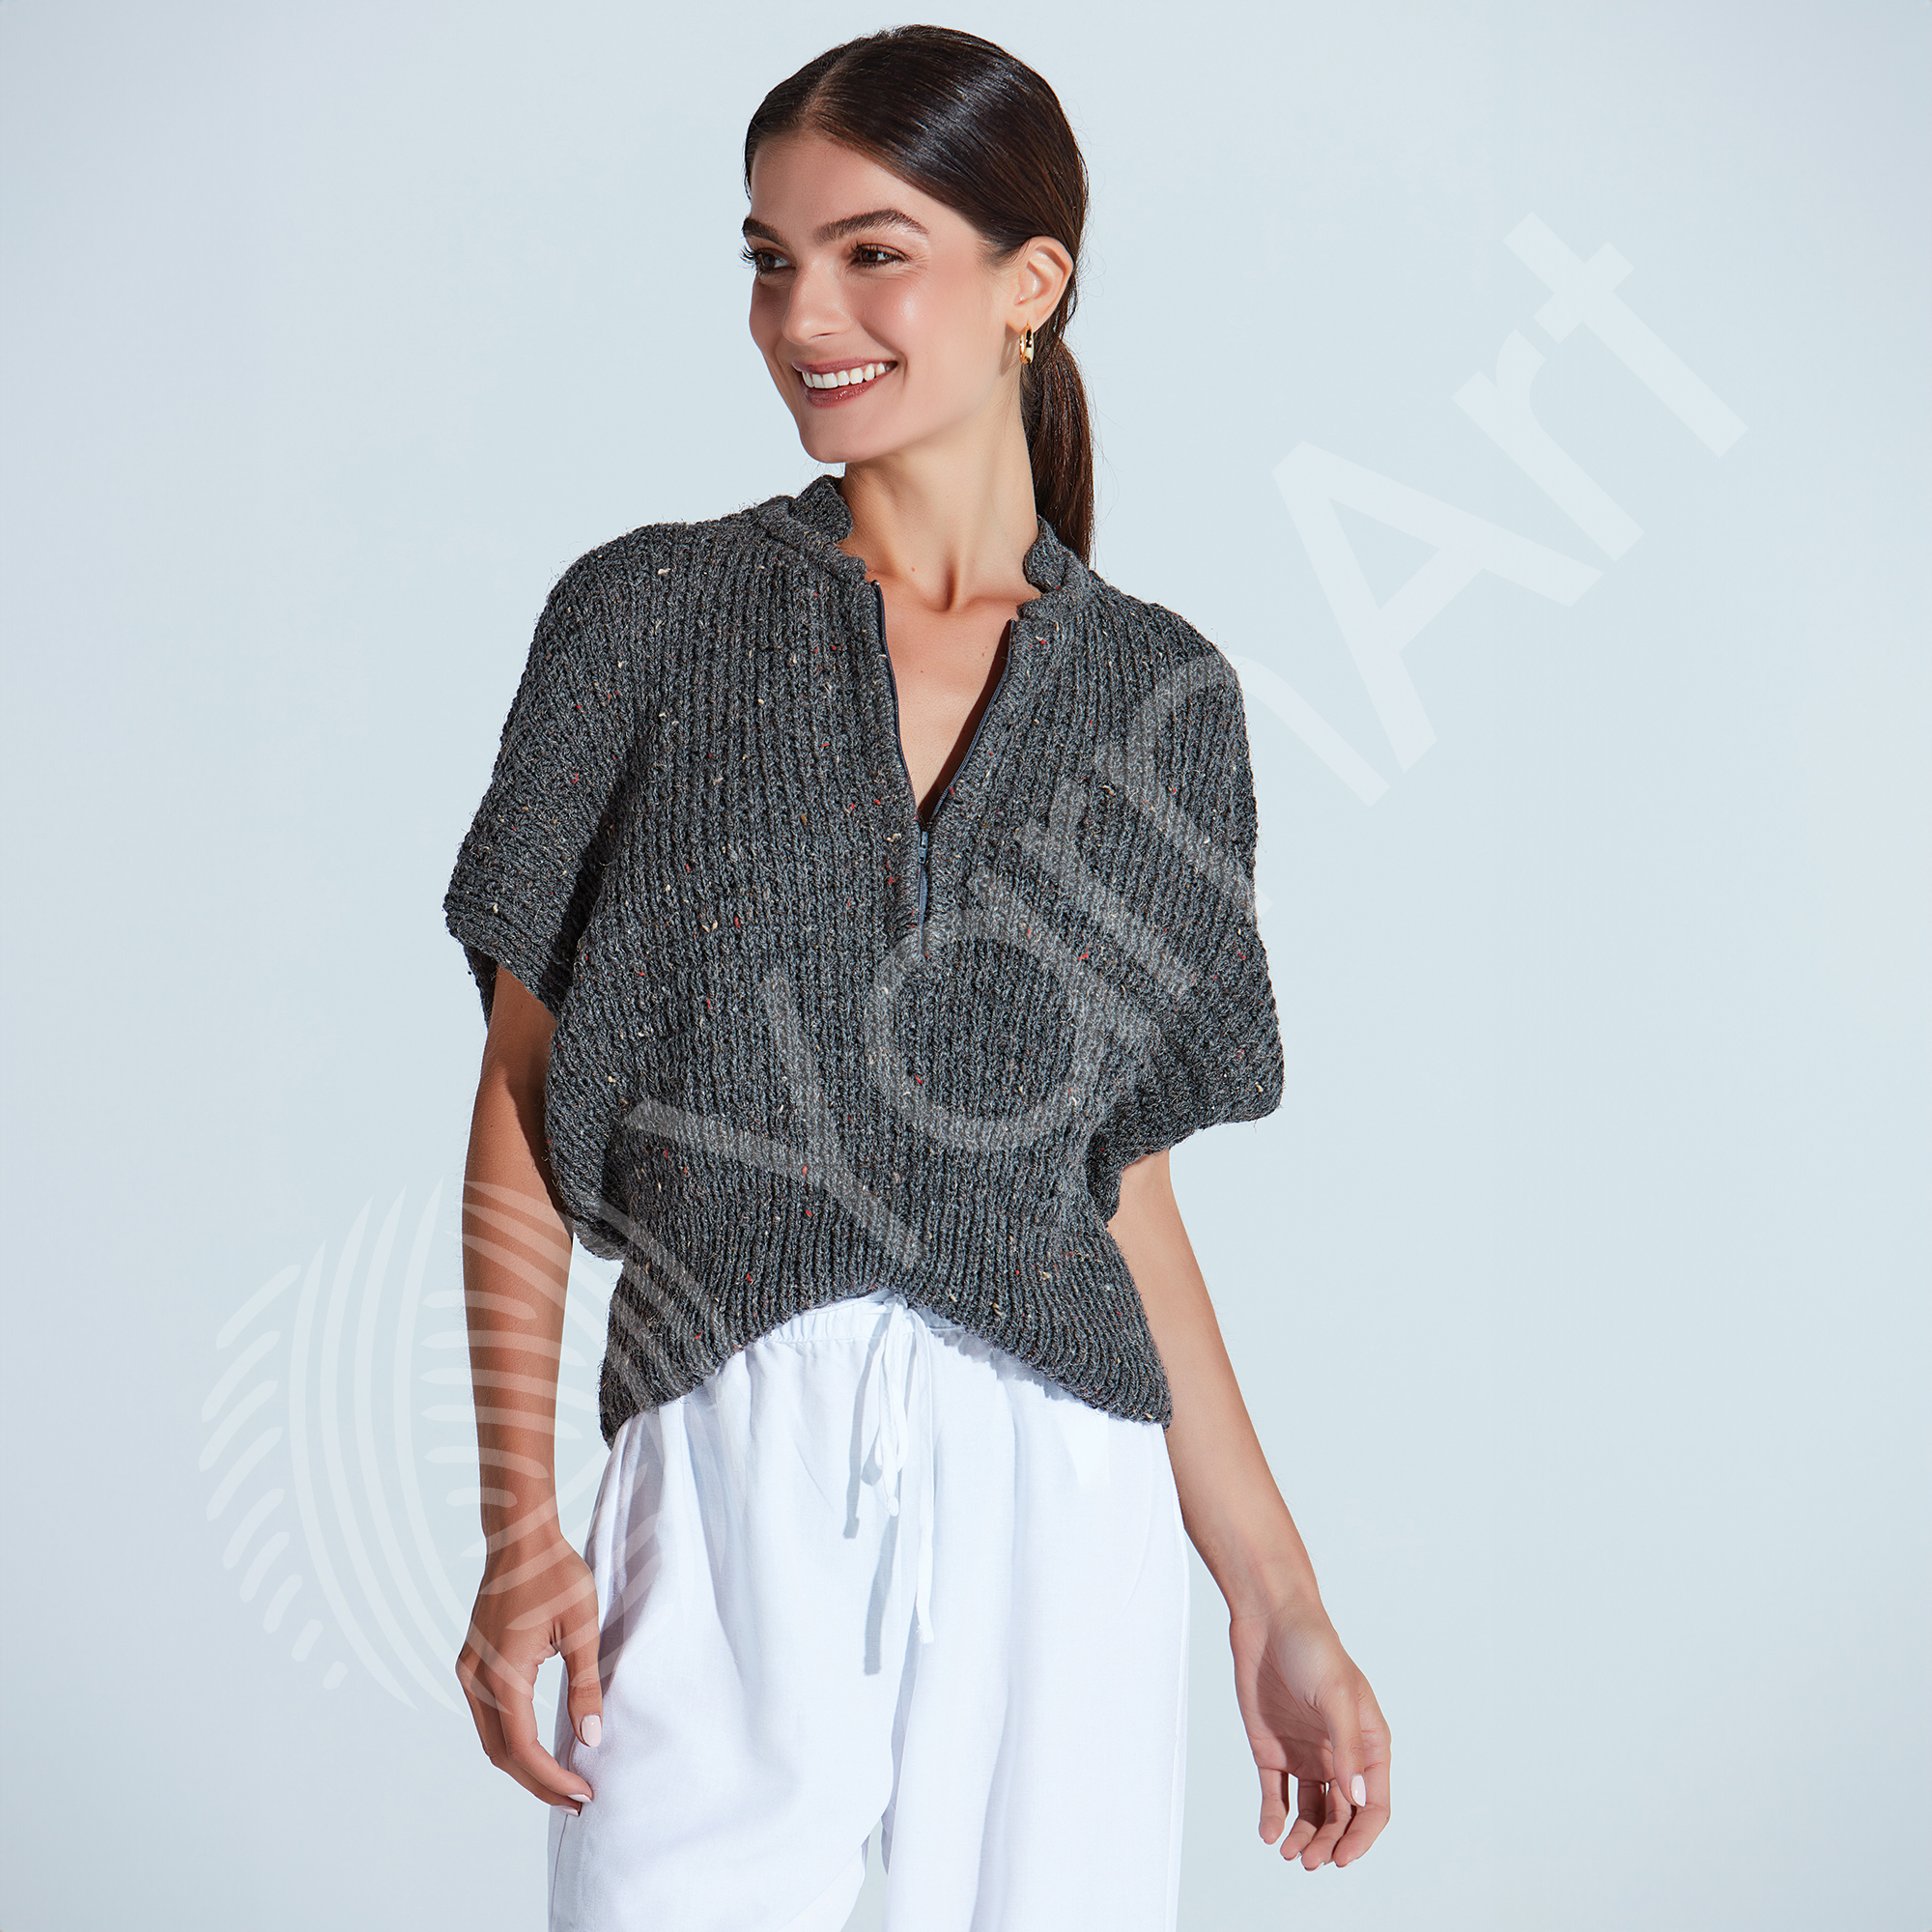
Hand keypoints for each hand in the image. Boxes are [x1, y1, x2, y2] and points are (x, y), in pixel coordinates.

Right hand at [455, 1525, 603, 1811]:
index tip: (583, 1794)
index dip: (552, 1779)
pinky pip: (487, 1717)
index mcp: (502, 1674)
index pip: (523, 1748)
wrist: (520, 1537)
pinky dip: (511, 1740)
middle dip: (538, 1783)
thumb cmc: (555, 1573)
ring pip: (491, 1739)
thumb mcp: (581, 1627)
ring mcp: (469, 1671)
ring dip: (522, 1766)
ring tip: (562, 1781)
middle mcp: (476, 1679)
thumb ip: (585, 1685)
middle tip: (576, 1801)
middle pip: (502, 1754)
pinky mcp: (471, 1663)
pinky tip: (539, 1747)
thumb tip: (590, 1739)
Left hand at [1229, 1594, 1390, 1867]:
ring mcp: (1306, 1754)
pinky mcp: (1273, 1750)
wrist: (1267, 1619)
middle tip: (1311, 1861)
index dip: (1362, 1836)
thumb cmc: (1312, 1646)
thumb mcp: (1336, 1694)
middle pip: (1342, 1816)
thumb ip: (1348, 1747)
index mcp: (1368, 1743)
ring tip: (1290, 1853)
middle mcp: (1339, 1755)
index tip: (1343, 1858)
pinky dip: (1274, 1817)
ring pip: (1311, 1812)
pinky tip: (1269, 1833)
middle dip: (1329, 1844)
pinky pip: (1276, 1794)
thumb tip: (1358, 1798)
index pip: (1373, 1805)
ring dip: (1304, 1837)